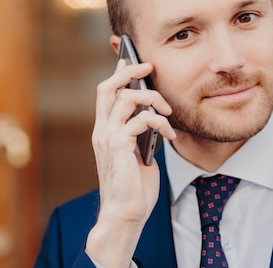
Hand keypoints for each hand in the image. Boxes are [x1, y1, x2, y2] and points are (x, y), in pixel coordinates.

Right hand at [86, 59, 174, 266]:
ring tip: (167, 111)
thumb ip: (139, 133)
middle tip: (148, 67)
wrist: (126, 213)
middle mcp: (102, 130)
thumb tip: (152, 114)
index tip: (129, 61)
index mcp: (105, 131)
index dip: (116, 74)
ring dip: (152, 98)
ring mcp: (108, 137)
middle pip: (107, 88)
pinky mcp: (119, 146)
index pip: (105, 94)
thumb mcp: (137, 152)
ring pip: (126, 99)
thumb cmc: (134, 186)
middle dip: (128, 71)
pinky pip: (141, 119)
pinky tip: (170, 135)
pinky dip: (160, 122)